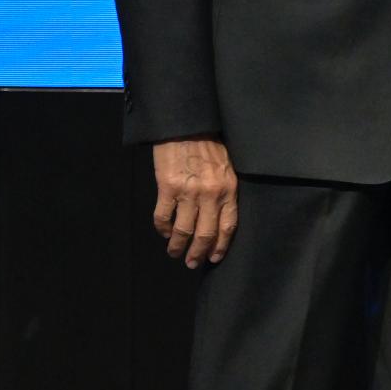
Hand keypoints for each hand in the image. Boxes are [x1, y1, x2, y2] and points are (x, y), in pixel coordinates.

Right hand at [150, 136, 237, 268]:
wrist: (187, 126)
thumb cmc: (209, 144)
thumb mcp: (227, 168)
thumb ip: (225, 190)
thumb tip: (219, 215)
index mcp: (228, 189)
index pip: (227, 226)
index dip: (220, 245)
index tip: (214, 258)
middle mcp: (210, 194)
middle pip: (205, 234)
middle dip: (198, 253)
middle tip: (191, 263)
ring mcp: (188, 192)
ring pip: (183, 230)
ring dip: (177, 245)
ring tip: (174, 252)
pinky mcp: (167, 187)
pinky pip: (163, 216)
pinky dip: (162, 228)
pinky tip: (163, 232)